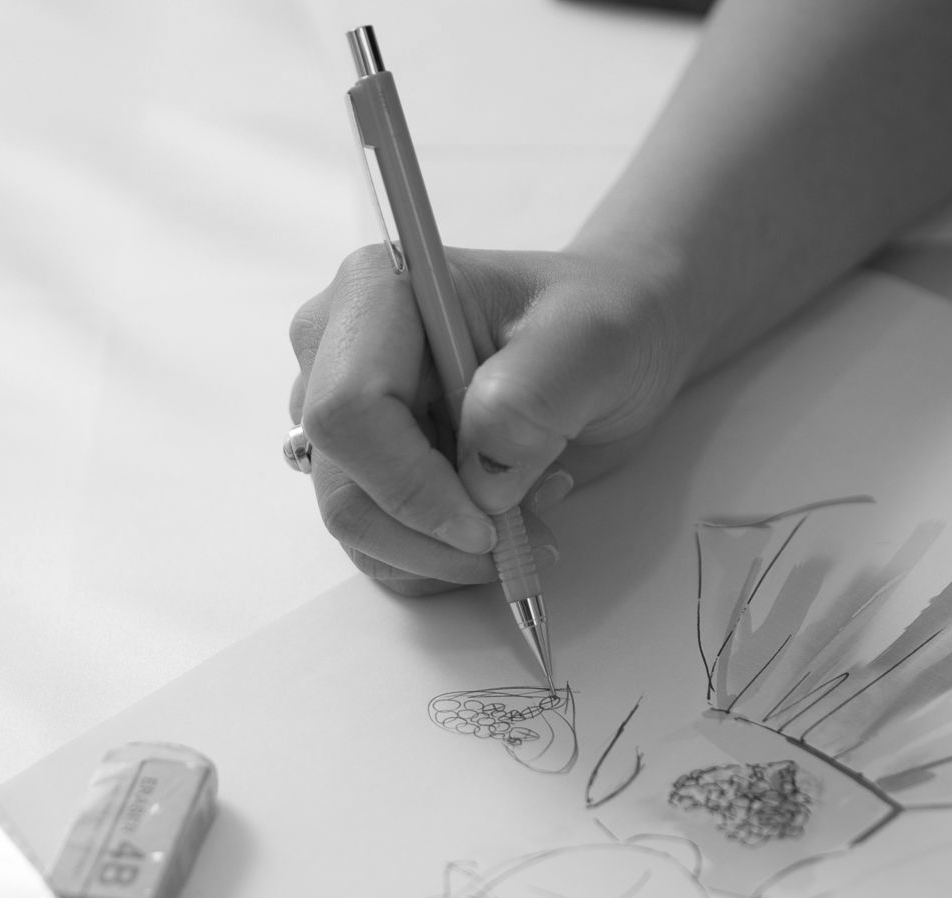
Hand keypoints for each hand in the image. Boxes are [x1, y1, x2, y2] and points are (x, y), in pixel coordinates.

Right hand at [286, 243, 694, 593]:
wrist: (612, 340)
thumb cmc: (603, 319)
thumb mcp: (594, 341)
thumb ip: (531, 397)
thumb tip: (480, 478)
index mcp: (378, 290)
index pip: (349, 411)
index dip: (410, 486)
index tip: (486, 527)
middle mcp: (339, 347)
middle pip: (341, 481)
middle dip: (429, 535)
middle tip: (516, 538)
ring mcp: (345, 410)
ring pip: (353, 522)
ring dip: (440, 550)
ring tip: (527, 512)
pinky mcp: (363, 461)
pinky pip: (374, 540)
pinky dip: (438, 553)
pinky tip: (502, 514)